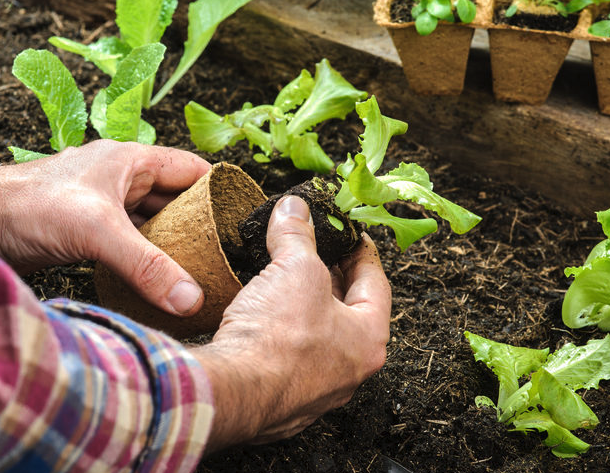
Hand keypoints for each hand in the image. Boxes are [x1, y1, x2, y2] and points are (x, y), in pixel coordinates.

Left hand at [0, 140, 210, 315]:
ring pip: (152, 223)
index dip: (220, 190)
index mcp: (131, 161)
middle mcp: (121, 179)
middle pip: (176, 199)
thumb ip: (147, 266)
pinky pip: (130, 242)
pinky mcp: (87, 231)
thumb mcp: (98, 232)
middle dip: (199, 224)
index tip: (242, 220)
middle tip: (225, 256)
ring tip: (200, 272)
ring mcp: (103, 205)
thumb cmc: (29, 206)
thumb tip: (192, 298)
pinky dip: (146, 258)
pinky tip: (158, 280)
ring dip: (172, 244)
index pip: (192, 170)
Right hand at [193, 196, 390, 450]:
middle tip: (316, 252)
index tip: (350, 236)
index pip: (376, 284)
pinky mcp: (282, 400)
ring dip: (303, 307)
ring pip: (317, 338)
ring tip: (285, 278)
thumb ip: (297, 234)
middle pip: (347, 312)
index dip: (361, 252)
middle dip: (330, 278)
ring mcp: (315, 391)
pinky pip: (288, 358)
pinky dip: (280, 334)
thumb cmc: (278, 338)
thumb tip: (294, 209)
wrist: (233, 392)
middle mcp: (349, 371)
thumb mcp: (294, 268)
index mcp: (368, 340)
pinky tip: (262, 316)